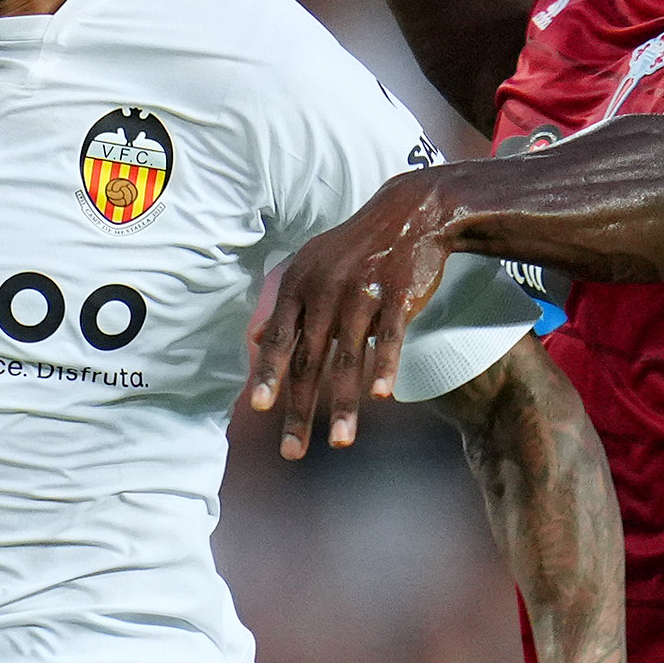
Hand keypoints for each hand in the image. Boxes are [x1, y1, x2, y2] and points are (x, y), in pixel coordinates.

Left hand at [245, 170, 455, 457]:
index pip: (280, 339)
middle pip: (310, 359)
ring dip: (343, 404)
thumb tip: (254, 341)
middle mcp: (326, 289)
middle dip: (300, 409)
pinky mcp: (399, 294)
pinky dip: (385, 366)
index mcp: (300, 284)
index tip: (260, 409)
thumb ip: (284, 306)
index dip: (270, 375)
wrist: (410, 212)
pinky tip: (380, 397)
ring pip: (348, 358)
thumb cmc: (357, 247)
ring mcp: (363, 292)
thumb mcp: (312, 265)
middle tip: (293, 450)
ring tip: (339, 442)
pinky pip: (389, 337)